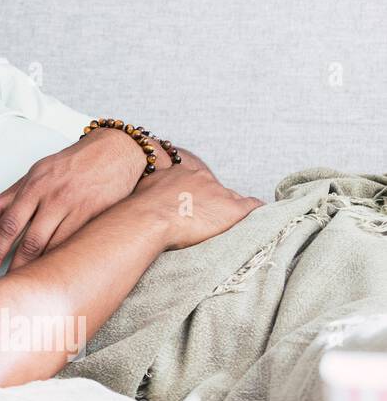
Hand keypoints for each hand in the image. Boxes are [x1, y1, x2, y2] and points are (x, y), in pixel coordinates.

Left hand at [0, 127, 150, 281]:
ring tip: (25, 289)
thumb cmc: (68, 166)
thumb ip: (1, 202)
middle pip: (30, 241)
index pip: (8, 225)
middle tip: (1, 289)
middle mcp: (54, 198)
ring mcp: (77, 209)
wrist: (115, 152)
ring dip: (38, 271)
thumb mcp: (31, 177)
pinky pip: (77, 246)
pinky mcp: (98, 218)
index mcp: (33, 187)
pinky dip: (64, 263)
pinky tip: (55, 278)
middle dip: (13, 268)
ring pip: (54, 247)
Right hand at [125, 164, 263, 249]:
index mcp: (182, 174)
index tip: (193, 209)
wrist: (148, 218)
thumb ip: (154, 190)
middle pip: (216, 191)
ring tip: (225, 226)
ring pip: (232, 200)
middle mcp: (202, 178)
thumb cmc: (140, 210)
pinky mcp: (232, 209)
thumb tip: (151, 198)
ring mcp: (218, 193)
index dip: (197, 198)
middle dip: (213, 204)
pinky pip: (254, 206)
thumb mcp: (144, 191)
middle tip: (206, 221)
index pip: (197, 184)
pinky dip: (257, 212)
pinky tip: (260, 219)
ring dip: (228, 212)